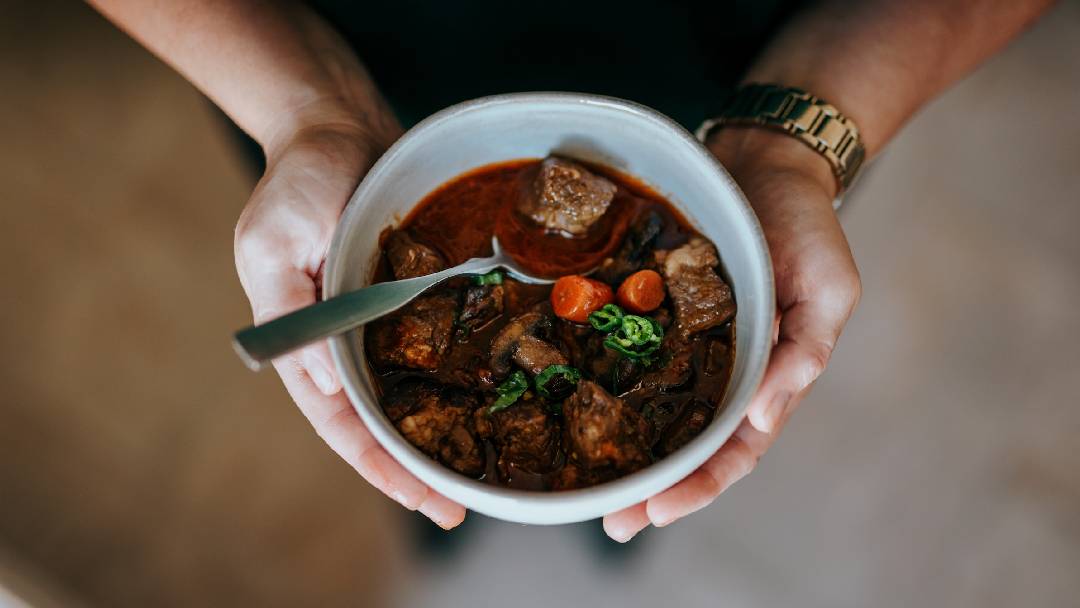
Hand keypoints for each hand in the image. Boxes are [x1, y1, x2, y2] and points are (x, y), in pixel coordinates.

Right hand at [233, 114, 466, 528]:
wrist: (336, 127)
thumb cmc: (299, 180)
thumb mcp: (275, 242)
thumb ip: (295, 313)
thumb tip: (330, 385)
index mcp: (304, 339)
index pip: (339, 421)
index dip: (377, 463)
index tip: (420, 498)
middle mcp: (342, 341)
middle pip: (376, 420)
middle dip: (411, 467)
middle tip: (456, 506)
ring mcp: (376, 321)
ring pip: (406, 394)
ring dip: (434, 433)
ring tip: (474, 472)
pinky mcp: (407, 296)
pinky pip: (430, 348)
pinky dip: (450, 380)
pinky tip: (481, 403)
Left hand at [603, 128, 861, 540]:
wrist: (766, 163)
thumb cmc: (807, 224)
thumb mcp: (829, 285)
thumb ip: (807, 348)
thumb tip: (768, 411)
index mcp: (770, 376)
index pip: (735, 448)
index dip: (699, 484)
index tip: (656, 511)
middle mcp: (725, 370)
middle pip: (688, 445)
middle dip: (653, 487)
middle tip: (610, 520)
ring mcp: (689, 344)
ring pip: (656, 412)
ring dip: (626, 450)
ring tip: (586, 485)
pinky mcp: (658, 313)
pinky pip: (631, 355)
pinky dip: (607, 384)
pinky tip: (572, 404)